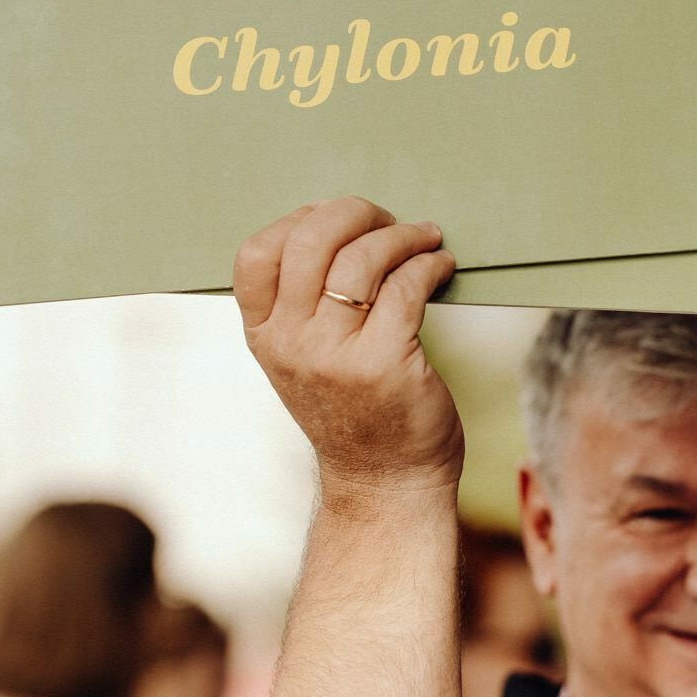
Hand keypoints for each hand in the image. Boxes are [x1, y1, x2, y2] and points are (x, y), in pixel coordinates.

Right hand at [234, 197, 462, 497]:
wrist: (384, 483)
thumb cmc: (355, 411)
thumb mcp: (304, 360)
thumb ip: (304, 305)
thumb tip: (342, 223)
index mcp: (264, 337)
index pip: (255, 254)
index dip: (299, 219)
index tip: (338, 220)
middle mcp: (290, 344)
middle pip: (310, 240)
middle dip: (356, 213)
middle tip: (389, 220)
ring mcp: (334, 356)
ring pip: (362, 259)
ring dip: (403, 236)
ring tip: (425, 239)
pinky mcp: (384, 364)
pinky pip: (406, 287)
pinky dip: (429, 265)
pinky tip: (441, 267)